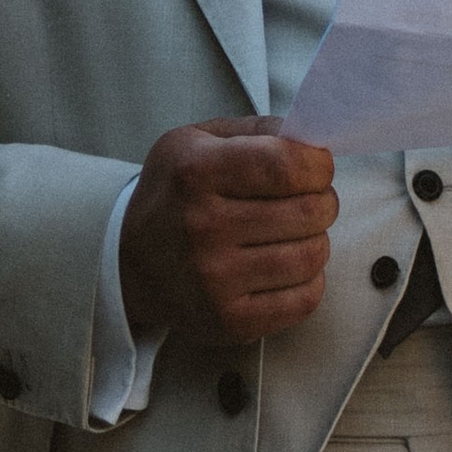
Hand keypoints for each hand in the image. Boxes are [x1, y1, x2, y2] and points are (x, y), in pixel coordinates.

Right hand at [117, 118, 337, 343]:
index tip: (317, 167)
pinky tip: (288, 266)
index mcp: (195, 173)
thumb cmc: (175, 194)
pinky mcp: (229, 321)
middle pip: (307, 211)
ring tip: (296, 233)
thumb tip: (314, 140)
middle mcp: (202, 227)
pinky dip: (310, 279)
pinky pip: (305, 300)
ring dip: (316, 239)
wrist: (128, 263)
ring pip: (312, 256)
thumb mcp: (198, 140)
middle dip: (322, 201)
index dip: (317, 164)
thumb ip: (259, 131)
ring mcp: (214, 280)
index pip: (285, 166)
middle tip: (310, 200)